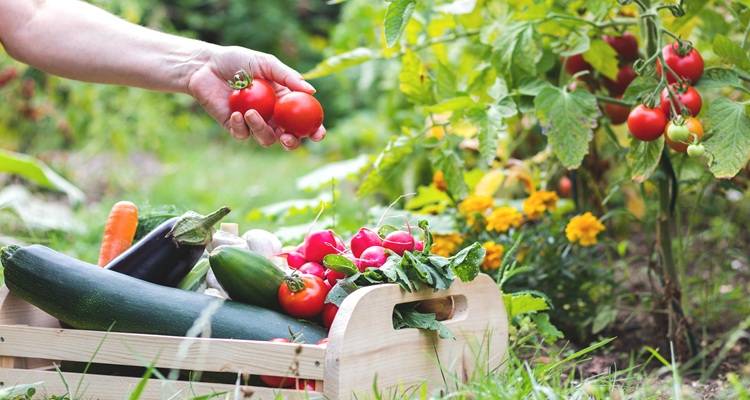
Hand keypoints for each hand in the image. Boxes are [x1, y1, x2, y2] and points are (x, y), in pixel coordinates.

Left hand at [186, 45, 325, 149]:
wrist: (206, 66)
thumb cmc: (238, 61)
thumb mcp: (266, 63)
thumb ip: (288, 77)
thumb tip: (312, 91)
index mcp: (283, 102)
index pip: (303, 120)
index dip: (314, 130)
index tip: (318, 134)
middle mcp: (272, 116)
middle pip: (288, 138)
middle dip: (292, 143)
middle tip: (287, 138)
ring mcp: (253, 123)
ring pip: (266, 139)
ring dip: (261, 129)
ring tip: (250, 113)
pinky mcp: (234, 127)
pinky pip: (243, 135)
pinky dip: (241, 126)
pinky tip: (237, 113)